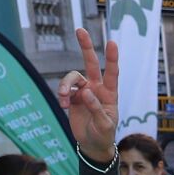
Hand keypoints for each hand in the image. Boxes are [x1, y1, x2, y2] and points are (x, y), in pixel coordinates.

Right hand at [57, 28, 118, 162]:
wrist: (93, 144)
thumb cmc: (104, 134)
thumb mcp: (104, 124)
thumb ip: (96, 108)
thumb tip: (86, 92)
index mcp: (109, 93)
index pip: (112, 73)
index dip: (112, 58)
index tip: (112, 42)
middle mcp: (96, 88)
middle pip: (90, 63)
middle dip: (86, 47)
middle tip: (80, 30)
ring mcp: (83, 92)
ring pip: (72, 78)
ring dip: (64, 85)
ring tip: (62, 97)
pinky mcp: (72, 98)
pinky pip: (64, 90)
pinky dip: (61, 95)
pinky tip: (63, 105)